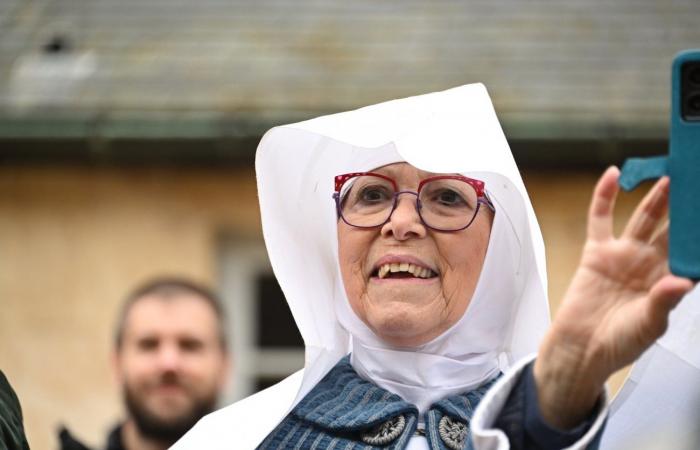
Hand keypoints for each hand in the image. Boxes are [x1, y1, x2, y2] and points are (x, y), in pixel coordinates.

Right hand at [533, 166, 694, 428]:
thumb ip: (664, 301)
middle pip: (673, 228)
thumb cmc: (619, 343)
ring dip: (657, 197)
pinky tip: (612, 174)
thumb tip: (681, 282)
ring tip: (672, 175)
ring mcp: (623, 255)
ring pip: (644, 218)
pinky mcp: (597, 251)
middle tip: (696, 182)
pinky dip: (605, 196)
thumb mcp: (649, 326)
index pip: (691, 250)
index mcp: (669, 281)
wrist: (580, 349)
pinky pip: (600, 218)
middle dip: (686, 208)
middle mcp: (649, 264)